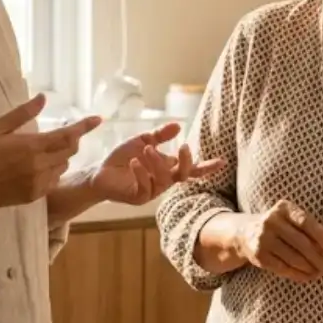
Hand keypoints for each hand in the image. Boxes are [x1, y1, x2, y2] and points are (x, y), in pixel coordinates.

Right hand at [0, 94, 101, 211]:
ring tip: (42, 150)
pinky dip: (53, 170)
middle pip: (70, 150)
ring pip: (63, 166)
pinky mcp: (34, 196)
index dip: (84, 126)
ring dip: (61, 155)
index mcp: (31, 146)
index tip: (98, 119)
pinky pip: (54, 180)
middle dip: (71, 139)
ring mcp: (38, 183)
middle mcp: (39, 166)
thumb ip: (22, 113)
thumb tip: (43, 98)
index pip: (67, 135)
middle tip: (62, 132)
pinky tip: (37, 166)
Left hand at [89, 122, 225, 205]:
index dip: (206, 167)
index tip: (222, 161)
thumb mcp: (142, 140)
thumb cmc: (122, 158)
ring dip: (157, 163)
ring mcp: (152, 191)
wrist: (99, 171)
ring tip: (146, 150)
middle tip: (183, 147)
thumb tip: (178, 125)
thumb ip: (160, 135)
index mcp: (167, 168)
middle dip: (185, 162)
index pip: (191, 169)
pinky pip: (146, 187)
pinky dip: (141, 173)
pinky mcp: (138, 197)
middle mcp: (163, 181)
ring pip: (164, 179)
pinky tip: (135, 162)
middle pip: (183, 175)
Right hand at [235, 199, 322, 281]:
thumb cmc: (280, 226)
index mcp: (283, 208)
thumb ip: (314, 228)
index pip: (304, 221)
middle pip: (300, 242)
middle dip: (318, 257)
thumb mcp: (293, 220)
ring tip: (321, 272)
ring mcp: (263, 239)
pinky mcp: (259, 256)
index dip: (320, 235)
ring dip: (311, 268)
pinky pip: (283, 268)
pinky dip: (299, 274)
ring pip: (293, 258)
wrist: (246, 233)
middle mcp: (270, 221)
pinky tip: (308, 276)